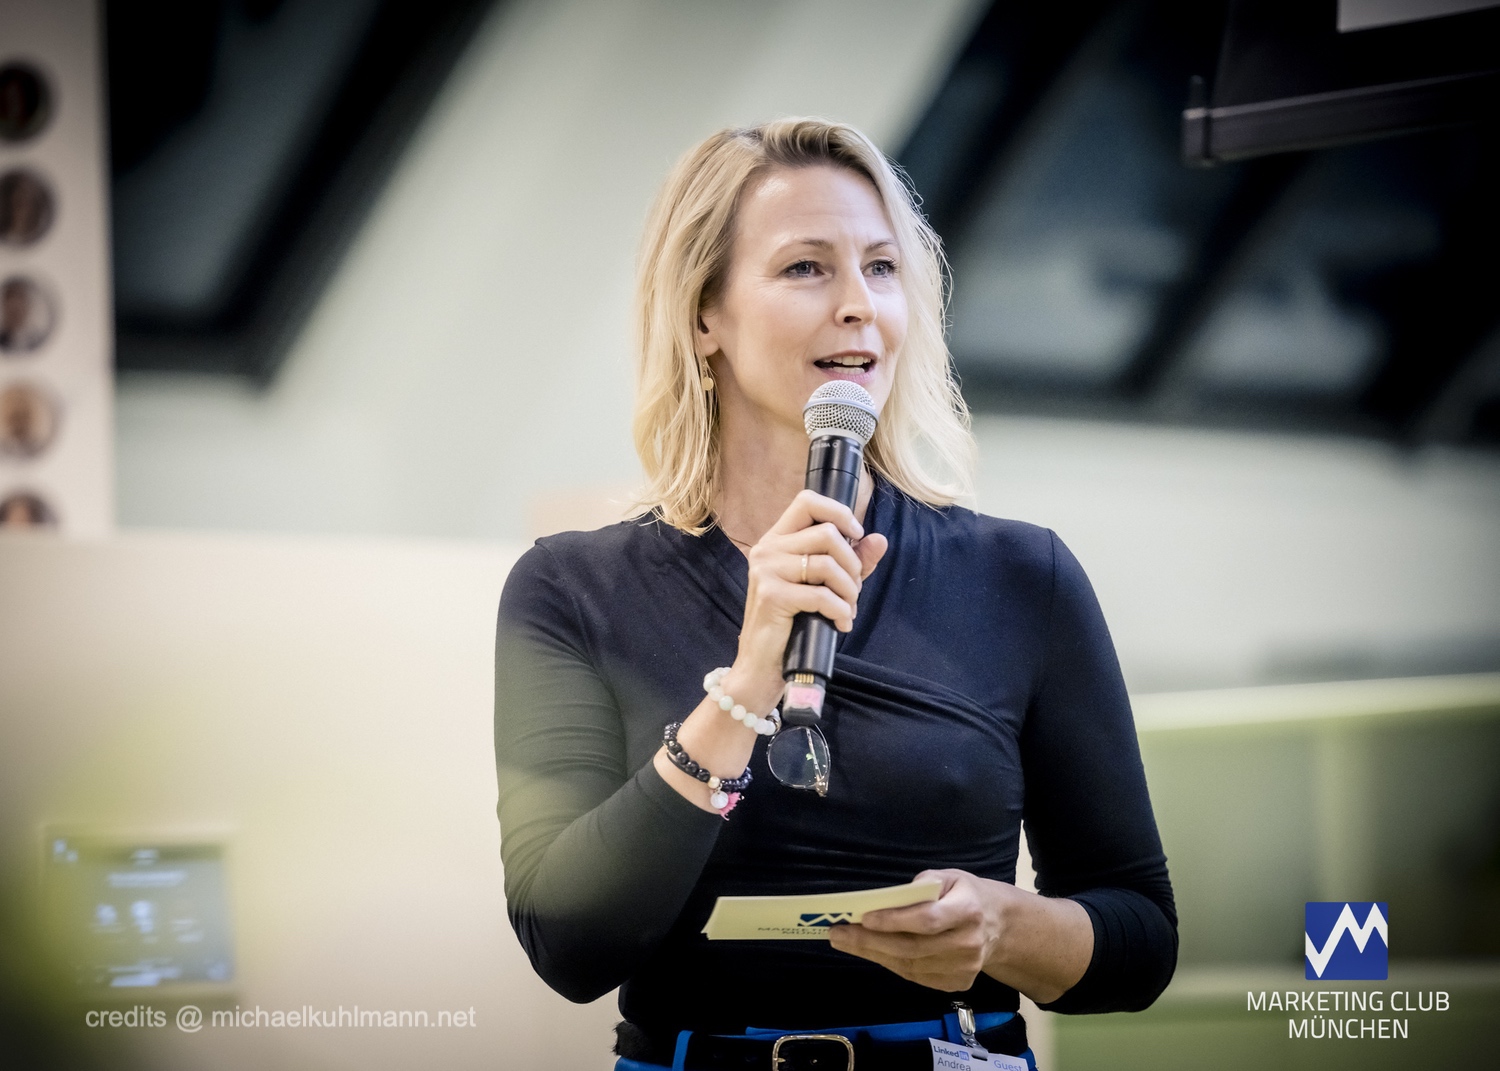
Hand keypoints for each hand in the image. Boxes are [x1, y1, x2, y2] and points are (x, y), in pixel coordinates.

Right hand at [728, 489, 887, 707]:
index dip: (839, 512)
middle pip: (827, 533)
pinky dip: (840, 610)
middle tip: (852, 590)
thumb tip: (880, 539)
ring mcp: (766, 571)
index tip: (856, 534)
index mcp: (777, 540)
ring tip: (847, 609)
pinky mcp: (771, 595)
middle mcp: (767, 549)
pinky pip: (821, 594)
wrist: (762, 666)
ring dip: (849, 590)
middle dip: (852, 563)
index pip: (807, 501)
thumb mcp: (824, 587)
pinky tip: (840, 623)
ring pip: (827, 563)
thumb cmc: (793, 624)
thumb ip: (851, 562)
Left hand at [827, 869, 1004, 991]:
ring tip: (846, 942)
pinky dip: (891, 964)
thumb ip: (924, 884)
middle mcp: (968, 943)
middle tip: (838, 934)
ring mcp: (964, 968)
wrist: (999, 926)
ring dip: (874, 954)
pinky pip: (917, 976)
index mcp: (968, 911)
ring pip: (910, 965)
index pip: (926, 919)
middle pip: (912, 947)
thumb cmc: (966, 895)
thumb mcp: (950, 877)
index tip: (863, 918)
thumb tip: (888, 900)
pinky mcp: (958, 983)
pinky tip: (872, 952)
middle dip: (869, 941)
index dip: (894, 920)